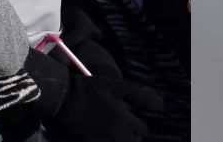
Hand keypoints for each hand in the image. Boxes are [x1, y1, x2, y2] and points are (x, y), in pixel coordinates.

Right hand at [47, 74, 162, 141]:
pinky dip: (106, 140)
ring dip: (120, 138)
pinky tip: (100, 135)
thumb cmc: (88, 89)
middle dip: (130, 134)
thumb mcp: (114, 85)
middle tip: (119, 125)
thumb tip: (161, 104)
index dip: (137, 123)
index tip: (128, 117)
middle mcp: (117, 134)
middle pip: (134, 141)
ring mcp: (103, 141)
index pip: (143, 129)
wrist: (61, 98)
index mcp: (124, 120)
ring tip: (111, 131)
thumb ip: (138, 94)